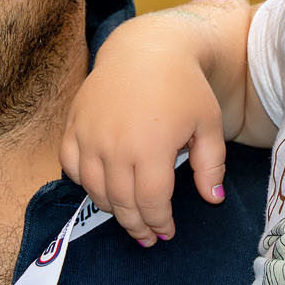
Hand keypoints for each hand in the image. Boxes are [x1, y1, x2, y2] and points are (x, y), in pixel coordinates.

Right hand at [62, 18, 227, 244]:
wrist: (145, 49)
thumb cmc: (184, 86)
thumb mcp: (209, 123)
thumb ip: (211, 165)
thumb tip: (213, 200)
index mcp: (151, 147)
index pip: (152, 203)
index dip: (160, 223)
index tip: (167, 232)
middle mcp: (115, 145)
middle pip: (122, 203)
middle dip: (137, 225)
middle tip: (148, 236)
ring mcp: (90, 135)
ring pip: (94, 190)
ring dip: (112, 209)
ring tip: (128, 215)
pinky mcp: (73, 125)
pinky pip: (71, 166)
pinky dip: (84, 183)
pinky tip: (101, 187)